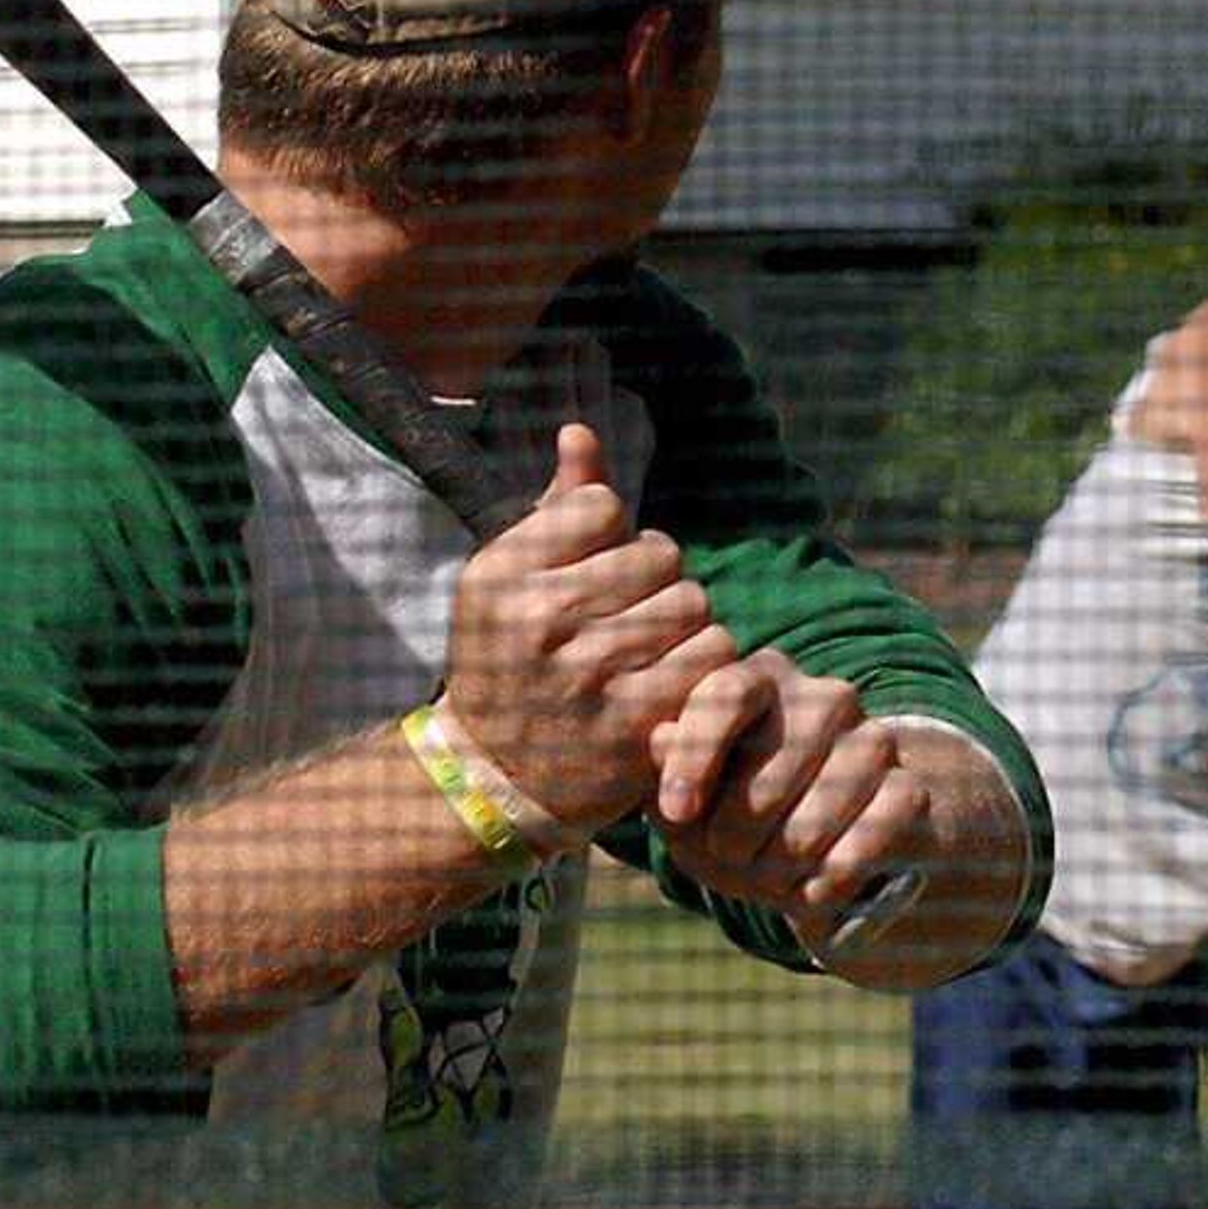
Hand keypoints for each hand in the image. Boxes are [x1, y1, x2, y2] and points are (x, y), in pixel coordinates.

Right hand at [439, 424, 734, 838]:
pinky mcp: (634, 722)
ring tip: (653, 647)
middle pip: (659, 554)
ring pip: (692, 603)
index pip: (603, 506)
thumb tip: (581, 430)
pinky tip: (673, 679)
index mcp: (500, 573)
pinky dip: (703, 665)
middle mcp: (537, 619)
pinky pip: (710, 658)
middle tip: (631, 615)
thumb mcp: (511, 582)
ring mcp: (587, 673)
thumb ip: (555, 507)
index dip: (614, 535)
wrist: (497, 778)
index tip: (596, 572)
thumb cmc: (511, 661)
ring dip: (685, 622)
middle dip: (657, 580)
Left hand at [647, 651, 919, 926]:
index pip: (726, 692)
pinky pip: (872, 834)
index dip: (697, 753)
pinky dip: (836, 875)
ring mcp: (872, 738)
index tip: (677, 812)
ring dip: (786, 861)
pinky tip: (813, 892)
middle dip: (738, 832)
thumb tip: (657, 738)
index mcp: (756, 682)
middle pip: (770, 764)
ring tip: (770, 878)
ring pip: (823, 804)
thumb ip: (661, 772)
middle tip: (730, 858)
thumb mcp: (684, 808)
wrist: (818, 863)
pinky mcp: (909, 789)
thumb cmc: (731, 823)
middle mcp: (821, 697)